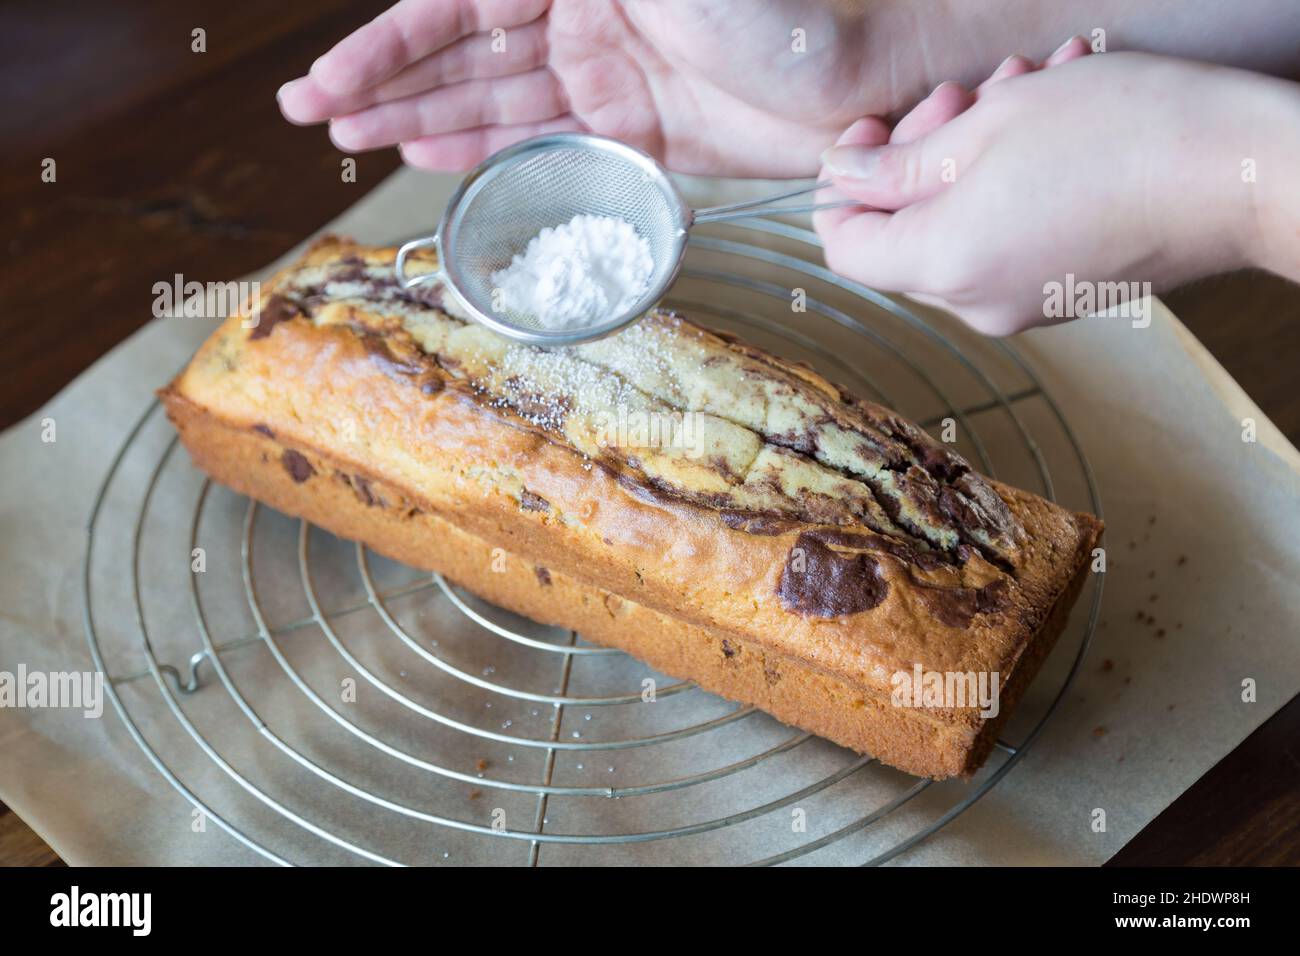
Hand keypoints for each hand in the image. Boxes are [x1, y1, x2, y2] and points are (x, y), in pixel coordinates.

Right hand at [277, 0, 879, 176]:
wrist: (854, 83)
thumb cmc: (773, 7)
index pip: (459, 4)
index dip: (389, 44)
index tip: (329, 81)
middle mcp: (581, 14)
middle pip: (462, 51)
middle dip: (385, 81)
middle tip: (312, 115)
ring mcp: (604, 74)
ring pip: (493, 99)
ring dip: (421, 118)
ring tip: (353, 141)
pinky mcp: (633, 130)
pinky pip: (543, 140)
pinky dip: (488, 149)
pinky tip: (431, 155)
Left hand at [815, 48, 1295, 334]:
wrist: (1242, 177)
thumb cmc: (1124, 136)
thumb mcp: (990, 125)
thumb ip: (899, 166)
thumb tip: (845, 179)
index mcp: (942, 265)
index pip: (843, 245)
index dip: (844, 186)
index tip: (872, 135)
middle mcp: (975, 302)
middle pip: (901, 235)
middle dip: (918, 155)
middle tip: (963, 93)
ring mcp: (1022, 305)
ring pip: (959, 226)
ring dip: (974, 155)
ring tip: (1023, 89)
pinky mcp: (1063, 293)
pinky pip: (1009, 236)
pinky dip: (1013, 182)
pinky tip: (1056, 123)